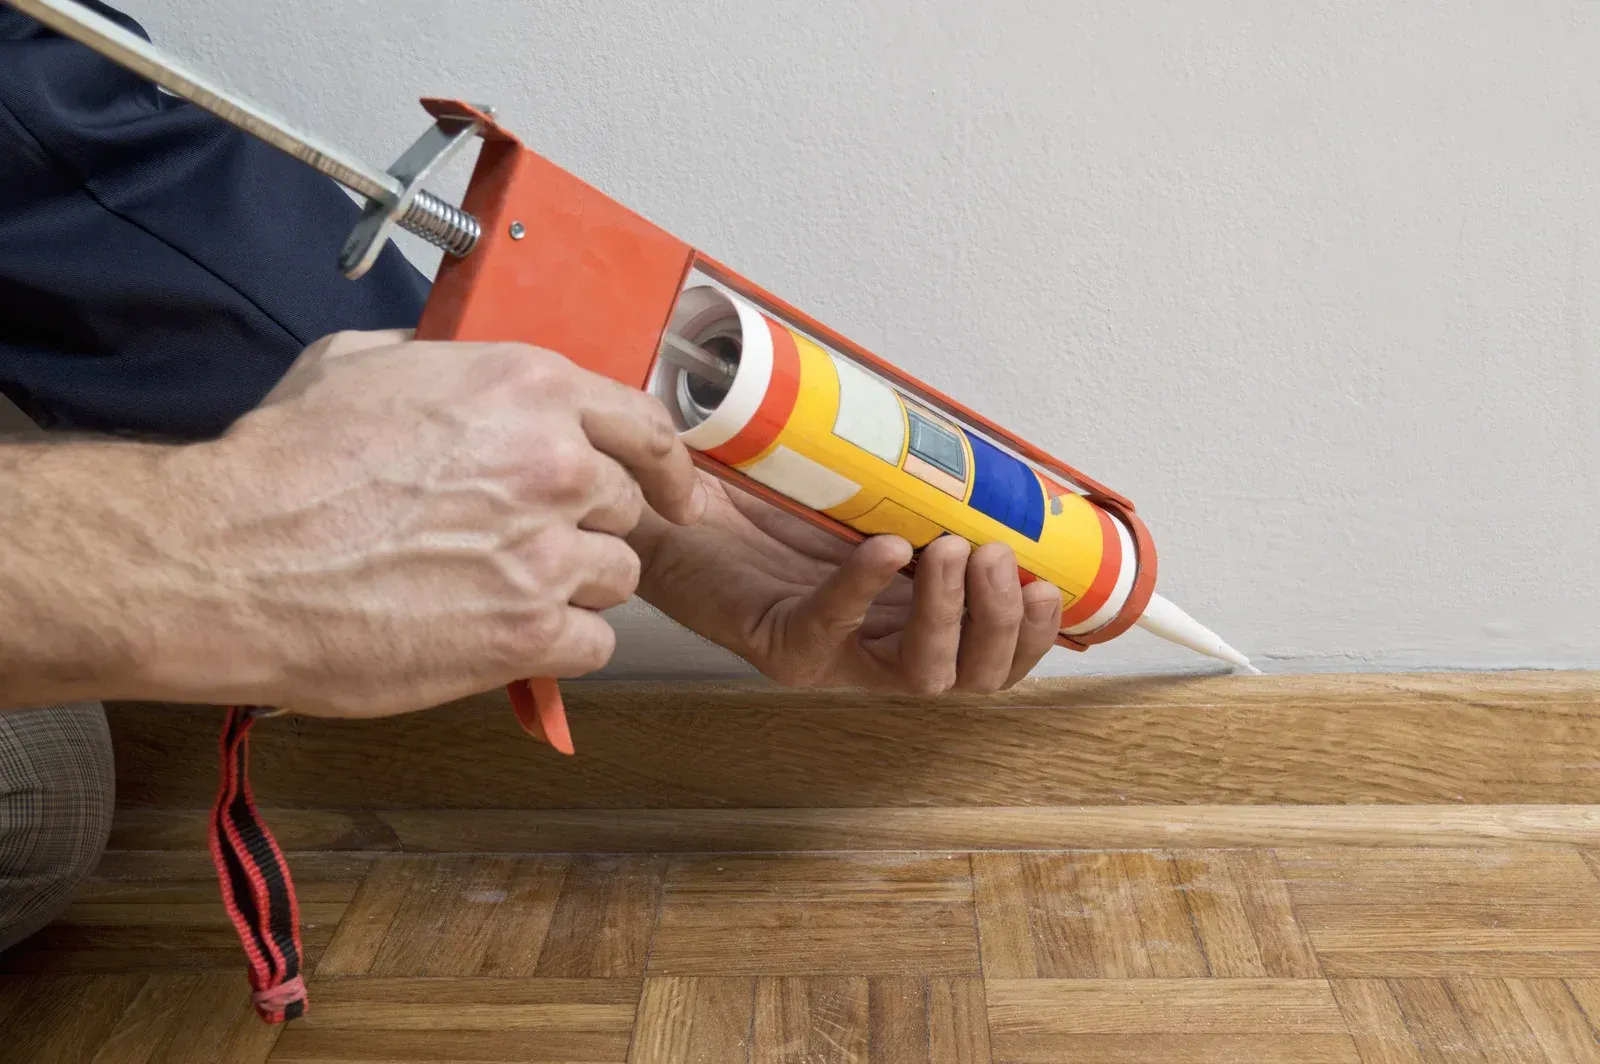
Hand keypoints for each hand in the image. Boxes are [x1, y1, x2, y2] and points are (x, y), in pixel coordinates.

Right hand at [146, 329, 704, 715]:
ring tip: (500, 591)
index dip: (665, 464)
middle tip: (527, 544)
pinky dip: (557, 645)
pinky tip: (502, 635)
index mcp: (527, 389)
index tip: (675, 490)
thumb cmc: (283, 465)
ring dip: (572, 587)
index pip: (646, 424)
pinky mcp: (529, 630)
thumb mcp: (361, 365)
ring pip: (617, 578)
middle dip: (584, 527)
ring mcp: (548, 550)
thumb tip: (457, 371)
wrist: (233, 559)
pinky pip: (592, 643)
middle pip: (624, 507)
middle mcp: (554, 464)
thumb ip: (440, 364)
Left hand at [632, 473, 1063, 694]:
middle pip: (971, 678)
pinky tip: (885, 549)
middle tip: (999, 559)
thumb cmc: (767, 500)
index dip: (1033, 635)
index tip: (1054, 585)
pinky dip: (864, 588)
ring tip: (954, 553)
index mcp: (909, 622)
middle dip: (1002, 623)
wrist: (676, 502)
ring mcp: (829, 657)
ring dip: (950, 616)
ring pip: (918, 674)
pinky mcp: (778, 646)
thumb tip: (1001, 462)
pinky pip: (832, 629)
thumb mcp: (868, 495)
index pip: (993, 658)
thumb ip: (927, 495)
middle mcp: (876, 652)